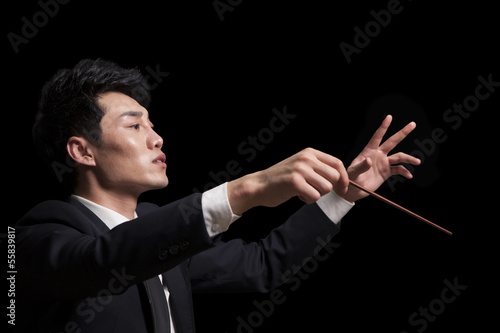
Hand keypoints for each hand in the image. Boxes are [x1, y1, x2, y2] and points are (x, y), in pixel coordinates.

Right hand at [227, 148, 348, 214]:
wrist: (259, 185)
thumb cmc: (281, 179)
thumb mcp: (300, 165)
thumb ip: (318, 167)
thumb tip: (341, 177)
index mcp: (309, 153)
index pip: (337, 163)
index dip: (344, 178)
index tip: (343, 188)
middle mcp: (306, 158)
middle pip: (334, 177)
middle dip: (328, 188)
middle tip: (314, 190)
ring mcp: (300, 169)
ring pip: (326, 188)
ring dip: (317, 194)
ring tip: (303, 191)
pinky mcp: (295, 182)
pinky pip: (315, 196)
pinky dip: (308, 200)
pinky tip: (297, 195)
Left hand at [343, 115, 420, 201]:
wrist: (354, 190)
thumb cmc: (350, 179)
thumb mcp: (353, 172)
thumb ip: (361, 166)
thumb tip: (369, 160)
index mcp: (368, 151)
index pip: (377, 137)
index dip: (383, 127)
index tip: (389, 117)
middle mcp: (378, 155)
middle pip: (392, 142)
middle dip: (402, 133)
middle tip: (412, 124)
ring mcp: (383, 163)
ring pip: (399, 157)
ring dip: (408, 158)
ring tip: (417, 161)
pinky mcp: (387, 172)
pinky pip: (398, 170)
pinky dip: (405, 172)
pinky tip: (409, 175)